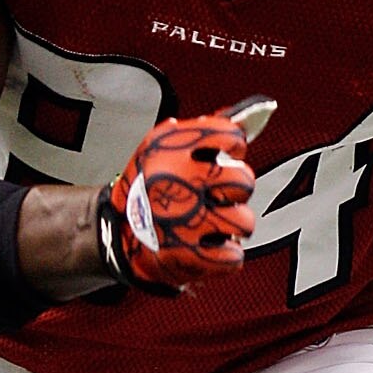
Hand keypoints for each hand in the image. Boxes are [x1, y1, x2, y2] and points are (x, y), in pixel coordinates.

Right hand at [96, 109, 258, 293]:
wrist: (118, 234)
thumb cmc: (150, 187)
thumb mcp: (164, 147)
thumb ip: (205, 131)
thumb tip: (254, 115)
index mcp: (171, 149)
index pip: (230, 135)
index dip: (235, 144)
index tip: (227, 152)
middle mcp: (177, 182)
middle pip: (244, 180)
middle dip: (238, 188)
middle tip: (221, 193)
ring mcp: (184, 221)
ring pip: (244, 222)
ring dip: (234, 224)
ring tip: (214, 222)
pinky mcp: (188, 257)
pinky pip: (234, 257)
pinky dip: (226, 255)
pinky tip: (209, 245)